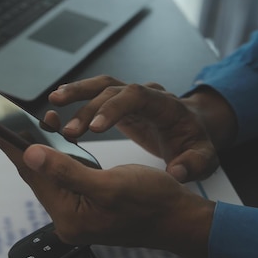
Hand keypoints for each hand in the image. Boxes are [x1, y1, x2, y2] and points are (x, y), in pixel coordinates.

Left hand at [0, 138, 215, 257]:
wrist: (179, 219)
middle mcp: (69, 218)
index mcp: (69, 217)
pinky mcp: (88, 203)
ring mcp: (79, 212)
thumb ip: (67, 171)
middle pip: (38, 176)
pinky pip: (66, 176)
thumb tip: (31, 154)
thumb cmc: (152, 203)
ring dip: (42, 149)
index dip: (12, 147)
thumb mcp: (109, 185)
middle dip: (23, 146)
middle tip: (5, 118)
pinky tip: (57, 140)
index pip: (33, 176)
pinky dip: (60, 156)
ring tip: (31, 123)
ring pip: (51, 174)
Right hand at [46, 76, 235, 181]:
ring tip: (53, 102)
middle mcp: (147, 94)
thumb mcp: (204, 159)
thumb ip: (193, 165)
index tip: (95, 129)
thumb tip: (176, 173)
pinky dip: (78, 97)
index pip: (137, 96)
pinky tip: (58, 104)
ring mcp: (132, 95)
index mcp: (166, 105)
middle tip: (68, 132)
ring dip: (77, 92)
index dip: (114, 109)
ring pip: (102, 85)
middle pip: (113, 89)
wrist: (194, 129)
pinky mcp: (121, 102)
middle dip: (88, 107)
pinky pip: (97, 94)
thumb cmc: (196, 143)